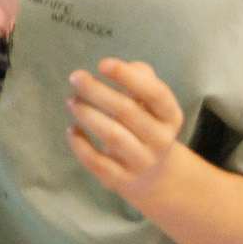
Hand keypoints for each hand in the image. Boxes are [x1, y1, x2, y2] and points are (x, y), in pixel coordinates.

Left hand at [67, 57, 186, 201]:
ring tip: (72, 101)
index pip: (155, 94)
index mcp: (170, 116)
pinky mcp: (121, 180)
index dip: (129, 77)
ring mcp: (142, 162)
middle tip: (76, 77)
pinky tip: (72, 130)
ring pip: (112, 136)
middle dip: (97, 92)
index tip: (102, 64)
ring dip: (88, 115)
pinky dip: (81, 145)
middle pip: (127, 112)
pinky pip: (97, 162)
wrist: (156, 177)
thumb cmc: (147, 126)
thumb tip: (126, 66)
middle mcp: (160, 140)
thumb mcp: (151, 104)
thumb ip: (142, 79)